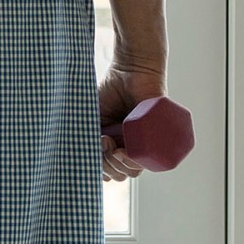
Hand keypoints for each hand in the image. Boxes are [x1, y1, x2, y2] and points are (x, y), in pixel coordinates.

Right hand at [98, 62, 166, 181]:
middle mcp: (132, 147)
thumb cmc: (110, 90)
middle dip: (107, 165)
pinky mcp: (161, 138)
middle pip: (121, 173)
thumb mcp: (92, 116)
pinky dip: (134, 161)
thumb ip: (86, 134)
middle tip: (104, 142)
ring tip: (111, 143)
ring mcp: (146, 144)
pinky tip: (123, 151)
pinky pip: (151, 161)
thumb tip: (82, 156)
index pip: (110, 170)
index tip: (95, 147)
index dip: (100, 168)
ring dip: (117, 163)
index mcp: (116, 145)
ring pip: (134, 170)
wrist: (131, 71)